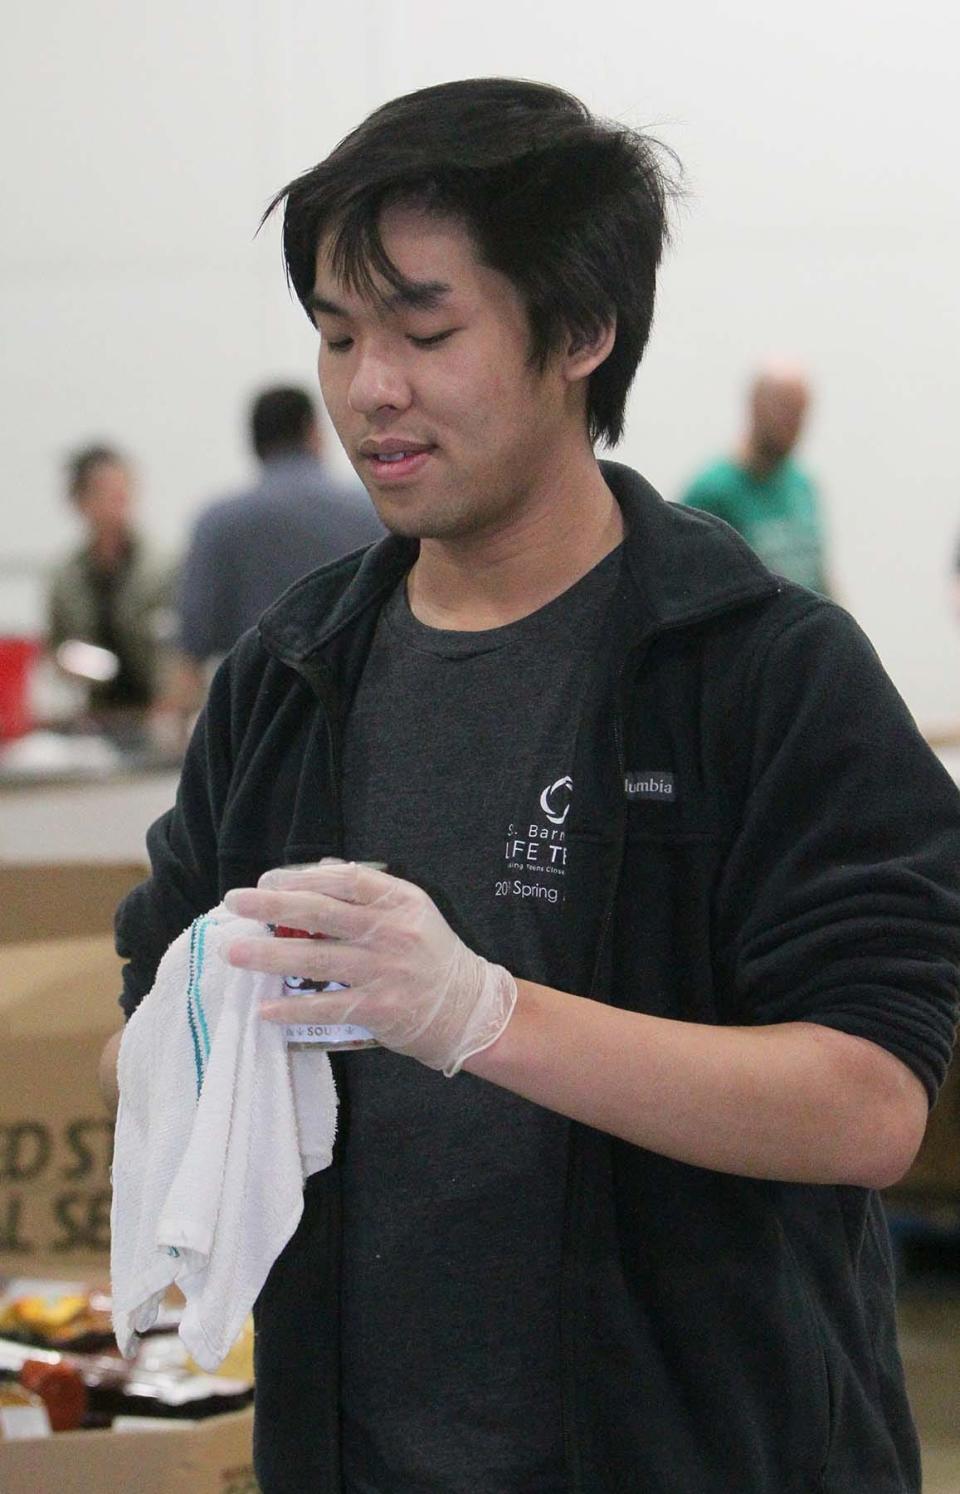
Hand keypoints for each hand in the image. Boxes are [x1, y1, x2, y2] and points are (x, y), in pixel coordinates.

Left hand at [222, 862, 516, 1075]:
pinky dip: (294, 1008)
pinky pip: (327, 1007)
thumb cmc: (432, 955)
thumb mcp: (412, 911)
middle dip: (272, 906)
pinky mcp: (379, 1009)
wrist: (470, 1008)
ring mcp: (385, 971)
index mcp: (400, 901)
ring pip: (316, 959)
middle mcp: (392, 932)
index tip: (267, 880)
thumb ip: (369, 892)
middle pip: (322, 913)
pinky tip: (264, 1008)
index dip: (302, 877)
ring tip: (234, 952)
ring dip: (270, 955)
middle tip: (235, 902)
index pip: (345, 879)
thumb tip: (315, 872)